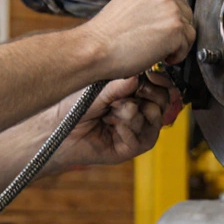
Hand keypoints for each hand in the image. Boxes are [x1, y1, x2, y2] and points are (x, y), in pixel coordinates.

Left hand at [52, 72, 180, 168]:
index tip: (147, 76)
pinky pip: (140, 137)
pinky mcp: (132, 147)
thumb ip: (120, 85)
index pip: (160, 86)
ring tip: (110, 112)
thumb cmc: (75, 106)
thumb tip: (138, 77)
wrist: (60, 129)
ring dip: (128, 112)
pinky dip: (124, 129)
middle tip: (122, 96)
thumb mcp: (100, 89)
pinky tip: (109, 126)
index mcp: (134, 94)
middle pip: (163, 101)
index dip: (157, 81)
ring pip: (152, 117)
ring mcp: (138, 130)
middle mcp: (140, 111)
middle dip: (144, 94)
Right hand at [78, 0, 195, 79]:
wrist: (95, 48)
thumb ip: (147, 5)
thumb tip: (161, 16)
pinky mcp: (175, 28)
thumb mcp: (127, 5)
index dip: (170, 17)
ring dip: (177, 42)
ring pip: (189, 28)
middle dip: (176, 29)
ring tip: (160, 51)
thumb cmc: (105, 35)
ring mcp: (170, 9)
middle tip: (161, 42)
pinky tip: (162, 57)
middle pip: (185, 11)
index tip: (164, 28)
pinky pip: (188, 44)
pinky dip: (178, 54)